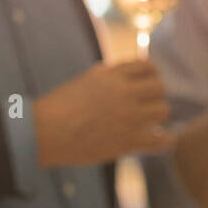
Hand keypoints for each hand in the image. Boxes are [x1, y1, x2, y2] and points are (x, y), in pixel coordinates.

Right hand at [33, 60, 170, 166]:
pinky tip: (160, 139)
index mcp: (110, 75)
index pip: (147, 66)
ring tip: (150, 122)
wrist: (44, 132)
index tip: (148, 83)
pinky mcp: (127, 141)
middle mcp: (122, 92)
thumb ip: (106, 76)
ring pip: (163, 110)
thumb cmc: (58, 107)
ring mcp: (127, 117)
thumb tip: (122, 73)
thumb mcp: (83, 81)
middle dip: (156, 95)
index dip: (152, 74)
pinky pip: (160, 140)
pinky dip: (164, 140)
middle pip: (159, 87)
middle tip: (149, 104)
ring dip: (157, 115)